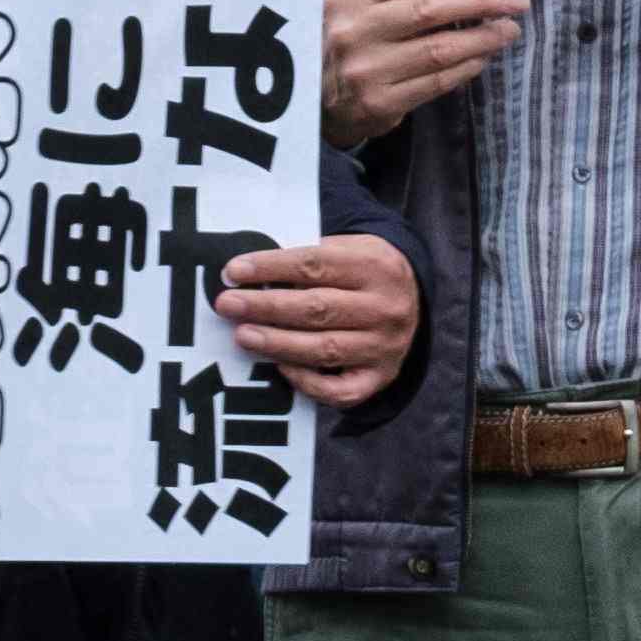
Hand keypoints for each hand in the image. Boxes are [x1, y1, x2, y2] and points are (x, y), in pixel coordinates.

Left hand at [217, 235, 416, 411]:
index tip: (233, 271)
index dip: (271, 268)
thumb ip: (306, 261)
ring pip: (325, 349)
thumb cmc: (360, 272)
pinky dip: (308, 382)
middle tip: (228, 305)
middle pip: (318, 308)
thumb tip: (247, 276)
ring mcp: (385, 346)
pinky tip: (281, 368)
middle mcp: (386, 308)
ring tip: (243, 335)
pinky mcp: (381, 377)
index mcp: (376, 266)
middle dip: (266, 307)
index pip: (315, 265)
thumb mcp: (345, 250)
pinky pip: (340, 390)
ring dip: (278, 343)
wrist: (411, 299)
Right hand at [324, 0, 523, 144]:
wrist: (309, 96)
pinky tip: (483, 57)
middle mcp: (355, 29)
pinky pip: (436, 82)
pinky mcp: (379, 103)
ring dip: (484, 37)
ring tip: (509, 29)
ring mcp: (366, 68)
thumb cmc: (348, 39)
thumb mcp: (359, 6)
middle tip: (518, 0)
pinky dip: (467, 67)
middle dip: (484, 1)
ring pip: (440, 48)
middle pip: (432, 8)